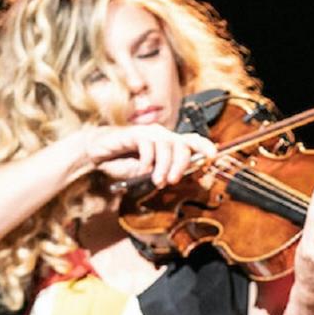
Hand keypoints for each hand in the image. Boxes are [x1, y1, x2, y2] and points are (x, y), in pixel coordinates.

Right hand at [82, 125, 216, 186]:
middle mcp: (164, 136)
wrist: (100, 157)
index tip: (213, 156)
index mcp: (171, 145)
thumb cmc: (126, 164)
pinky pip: (148, 145)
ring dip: (164, 167)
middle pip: (183, 145)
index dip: (205, 147)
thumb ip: (166, 173)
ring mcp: (150, 133)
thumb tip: (183, 177)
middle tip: (173, 180)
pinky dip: (147, 161)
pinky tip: (142, 170)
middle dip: (181, 164)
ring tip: (158, 181)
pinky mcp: (135, 133)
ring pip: (167, 146)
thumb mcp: (149, 173)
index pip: (193, 141)